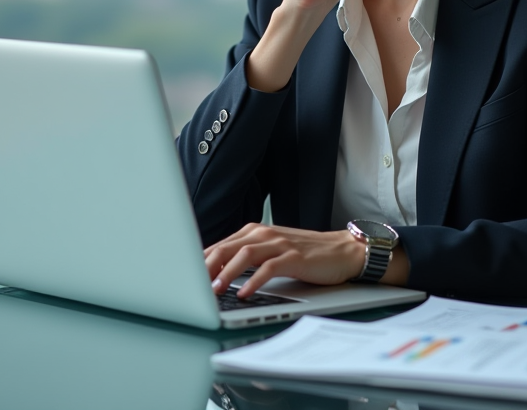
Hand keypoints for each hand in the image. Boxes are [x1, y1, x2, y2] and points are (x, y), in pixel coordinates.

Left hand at [204, 222, 365, 298]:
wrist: (342, 251)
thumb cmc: (305, 254)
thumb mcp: (271, 252)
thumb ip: (246, 257)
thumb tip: (215, 274)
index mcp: (254, 232)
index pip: (220, 245)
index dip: (200, 261)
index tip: (183, 277)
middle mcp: (264, 234)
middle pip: (227, 248)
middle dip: (206, 267)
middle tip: (190, 285)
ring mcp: (280, 244)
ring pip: (245, 255)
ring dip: (227, 273)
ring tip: (214, 290)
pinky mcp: (295, 258)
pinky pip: (270, 268)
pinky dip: (254, 281)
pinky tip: (245, 293)